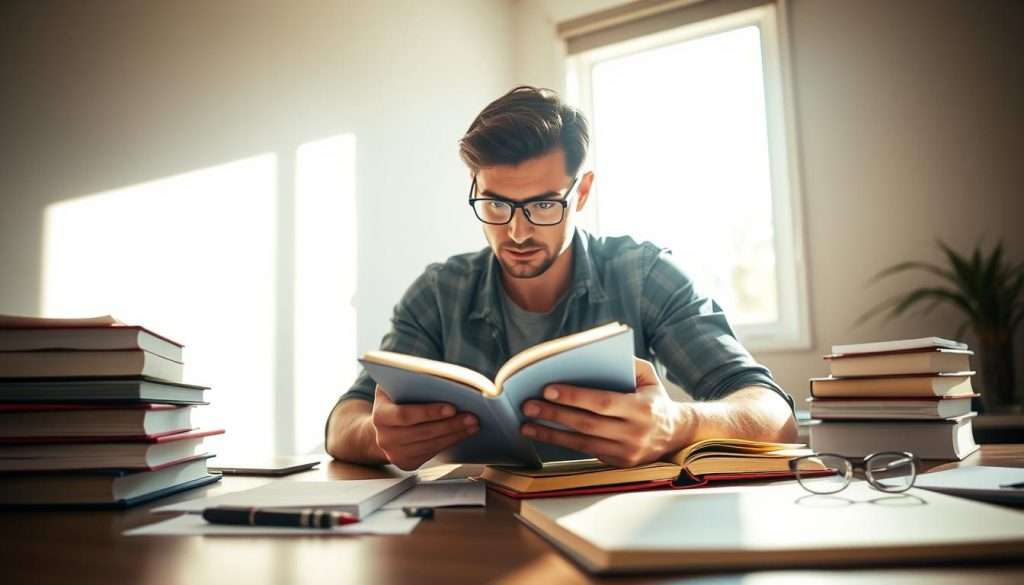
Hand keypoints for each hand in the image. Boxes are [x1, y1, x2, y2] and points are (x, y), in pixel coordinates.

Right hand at [371, 386, 478, 469]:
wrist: (384, 425)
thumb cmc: (395, 399)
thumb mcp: (396, 384)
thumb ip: (410, 379)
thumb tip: (440, 376)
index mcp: (380, 415)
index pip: (405, 415)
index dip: (429, 412)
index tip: (452, 408)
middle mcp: (384, 438)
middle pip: (422, 433)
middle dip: (449, 425)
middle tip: (471, 417)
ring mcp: (394, 454)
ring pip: (430, 446)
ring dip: (454, 435)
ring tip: (473, 424)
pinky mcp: (407, 463)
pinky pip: (432, 454)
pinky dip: (450, 443)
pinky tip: (463, 433)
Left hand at [519, 358, 689, 467]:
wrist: (676, 434)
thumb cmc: (654, 398)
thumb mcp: (648, 376)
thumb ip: (626, 363)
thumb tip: (591, 357)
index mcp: (643, 408)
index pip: (602, 402)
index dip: (574, 397)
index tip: (547, 390)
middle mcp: (636, 433)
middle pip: (587, 424)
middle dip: (555, 415)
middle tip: (528, 406)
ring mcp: (627, 452)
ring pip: (582, 443)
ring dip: (551, 434)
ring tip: (526, 424)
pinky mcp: (619, 464)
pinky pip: (586, 452)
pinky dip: (562, 443)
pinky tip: (543, 434)